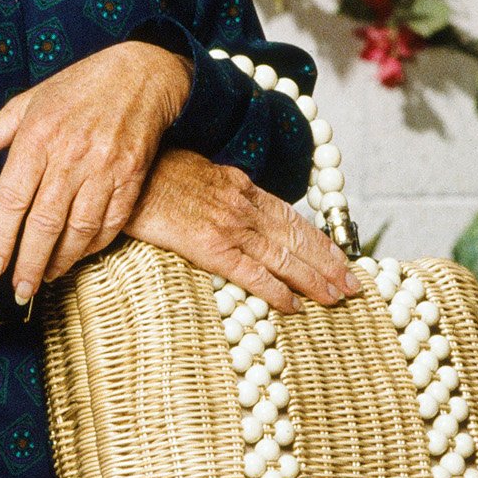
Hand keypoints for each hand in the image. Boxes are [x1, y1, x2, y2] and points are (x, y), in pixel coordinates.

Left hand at [0, 39, 186, 307]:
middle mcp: (70, 155)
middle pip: (43, 224)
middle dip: (28, 264)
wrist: (142, 73)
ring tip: (44, 278)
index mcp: (38, 137)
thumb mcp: (27, 102)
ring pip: (78, 230)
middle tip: (18, 291)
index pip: (11, 200)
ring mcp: (104, 168)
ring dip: (60, 261)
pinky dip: (92, 246)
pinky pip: (110, 223)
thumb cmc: (77, 87)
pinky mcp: (132, 177)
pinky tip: (76, 256)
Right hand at [123, 152, 356, 310]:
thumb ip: (218, 192)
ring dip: (315, 280)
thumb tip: (228, 208)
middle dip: (329, 263)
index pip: (290, 218)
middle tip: (353, 285)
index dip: (319, 240)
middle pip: (297, 239)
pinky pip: (252, 274)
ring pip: (285, 257)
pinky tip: (295, 306)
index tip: (340, 257)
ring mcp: (230, 226)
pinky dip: (277, 291)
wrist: (124, 171)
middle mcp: (243, 206)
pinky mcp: (210, 246)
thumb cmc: (150, 172)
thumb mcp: (194, 173)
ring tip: (337, 298)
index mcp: (241, 187)